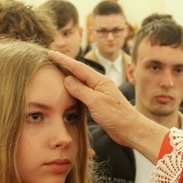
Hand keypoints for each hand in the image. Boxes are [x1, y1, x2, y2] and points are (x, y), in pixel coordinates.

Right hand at [49, 51, 167, 162]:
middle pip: (79, 72)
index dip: (63, 60)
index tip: (51, 53)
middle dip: (65, 64)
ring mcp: (100, 94)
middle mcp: (100, 85)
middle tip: (51, 57)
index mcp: (100, 81)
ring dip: (69, 76)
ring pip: (81, 82)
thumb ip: (81, 90)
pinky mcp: (99, 104)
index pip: (78, 67)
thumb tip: (67, 79)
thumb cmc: (117, 116)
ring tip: (57, 71)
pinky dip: (74, 90)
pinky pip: (83, 93)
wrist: (131, 130)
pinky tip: (69, 91)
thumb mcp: (96, 102)